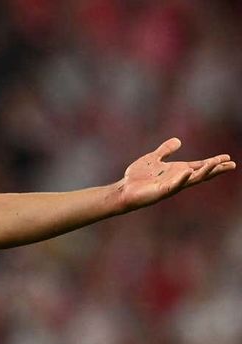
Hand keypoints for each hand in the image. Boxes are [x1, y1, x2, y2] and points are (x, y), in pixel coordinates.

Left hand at [119, 138, 235, 210]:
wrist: (124, 189)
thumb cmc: (137, 177)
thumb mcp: (153, 158)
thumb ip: (165, 150)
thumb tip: (178, 140)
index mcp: (177, 171)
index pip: (199, 166)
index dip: (213, 162)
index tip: (228, 158)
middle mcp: (177, 178)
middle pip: (201, 174)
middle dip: (216, 169)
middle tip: (232, 165)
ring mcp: (171, 186)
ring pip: (191, 180)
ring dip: (204, 173)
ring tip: (215, 164)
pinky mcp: (161, 191)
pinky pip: (174, 185)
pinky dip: (181, 179)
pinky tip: (188, 172)